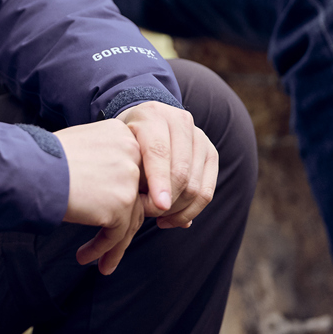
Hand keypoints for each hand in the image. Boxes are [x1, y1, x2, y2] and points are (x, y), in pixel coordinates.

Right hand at [53, 119, 143, 273]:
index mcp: (122, 134)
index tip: (115, 211)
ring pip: (129, 219)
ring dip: (113, 244)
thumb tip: (108, 185)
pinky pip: (116, 235)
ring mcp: (128, 179)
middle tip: (111, 240)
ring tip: (99, 261)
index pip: (133, 170)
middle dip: (123, 223)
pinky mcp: (121, 204)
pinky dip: (102, 249)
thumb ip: (103, 159)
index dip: (125, 194)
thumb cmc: (42, 157)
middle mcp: (131, 152)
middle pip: (135, 196)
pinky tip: (86, 256)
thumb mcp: (81, 145)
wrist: (29, 169)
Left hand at [117, 99, 218, 228]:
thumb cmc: (125, 143)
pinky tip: (174, 219)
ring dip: (178, 209)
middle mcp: (179, 120)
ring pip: (196, 185)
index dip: (159, 182)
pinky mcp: (210, 152)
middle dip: (167, 200)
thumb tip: (159, 207)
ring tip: (159, 218)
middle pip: (182, 171)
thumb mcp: (121, 152)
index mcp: (153, 114)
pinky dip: (191, 210)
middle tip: (149, 214)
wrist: (141, 126)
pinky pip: (207, 190)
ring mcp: (199, 136)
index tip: (157, 207)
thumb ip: (134, 174)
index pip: (159, 152)